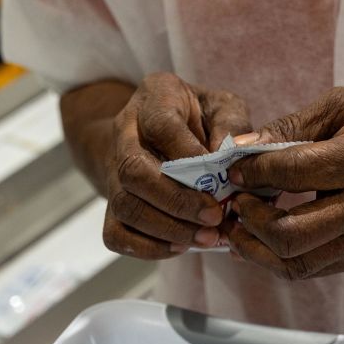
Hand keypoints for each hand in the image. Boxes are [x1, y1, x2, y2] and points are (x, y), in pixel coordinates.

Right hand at [102, 73, 251, 258]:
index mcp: (154, 96)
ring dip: (168, 228)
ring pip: (125, 206)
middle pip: (134, 171)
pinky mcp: (111, 205)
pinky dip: (149, 247)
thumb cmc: (201, 117)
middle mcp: (124, 132)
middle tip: (215, 217)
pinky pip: (116, 234)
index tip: (221, 178)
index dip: (188, 154)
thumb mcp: (223, 107)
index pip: (160, 124)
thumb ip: (232, 126)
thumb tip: (232, 159)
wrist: (159, 132)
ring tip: (207, 238)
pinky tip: (181, 247)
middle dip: (177, 201)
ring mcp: (113, 170)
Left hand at [226, 87, 343, 278]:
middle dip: (251, 220)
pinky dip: (275, 257)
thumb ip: (292, 126)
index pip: (297, 173)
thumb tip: (242, 147)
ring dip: (255, 248)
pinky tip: (260, 236)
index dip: (255, 172)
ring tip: (239, 225)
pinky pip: (308, 268)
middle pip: (292, 233)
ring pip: (295, 263)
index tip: (233, 168)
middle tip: (236, 202)